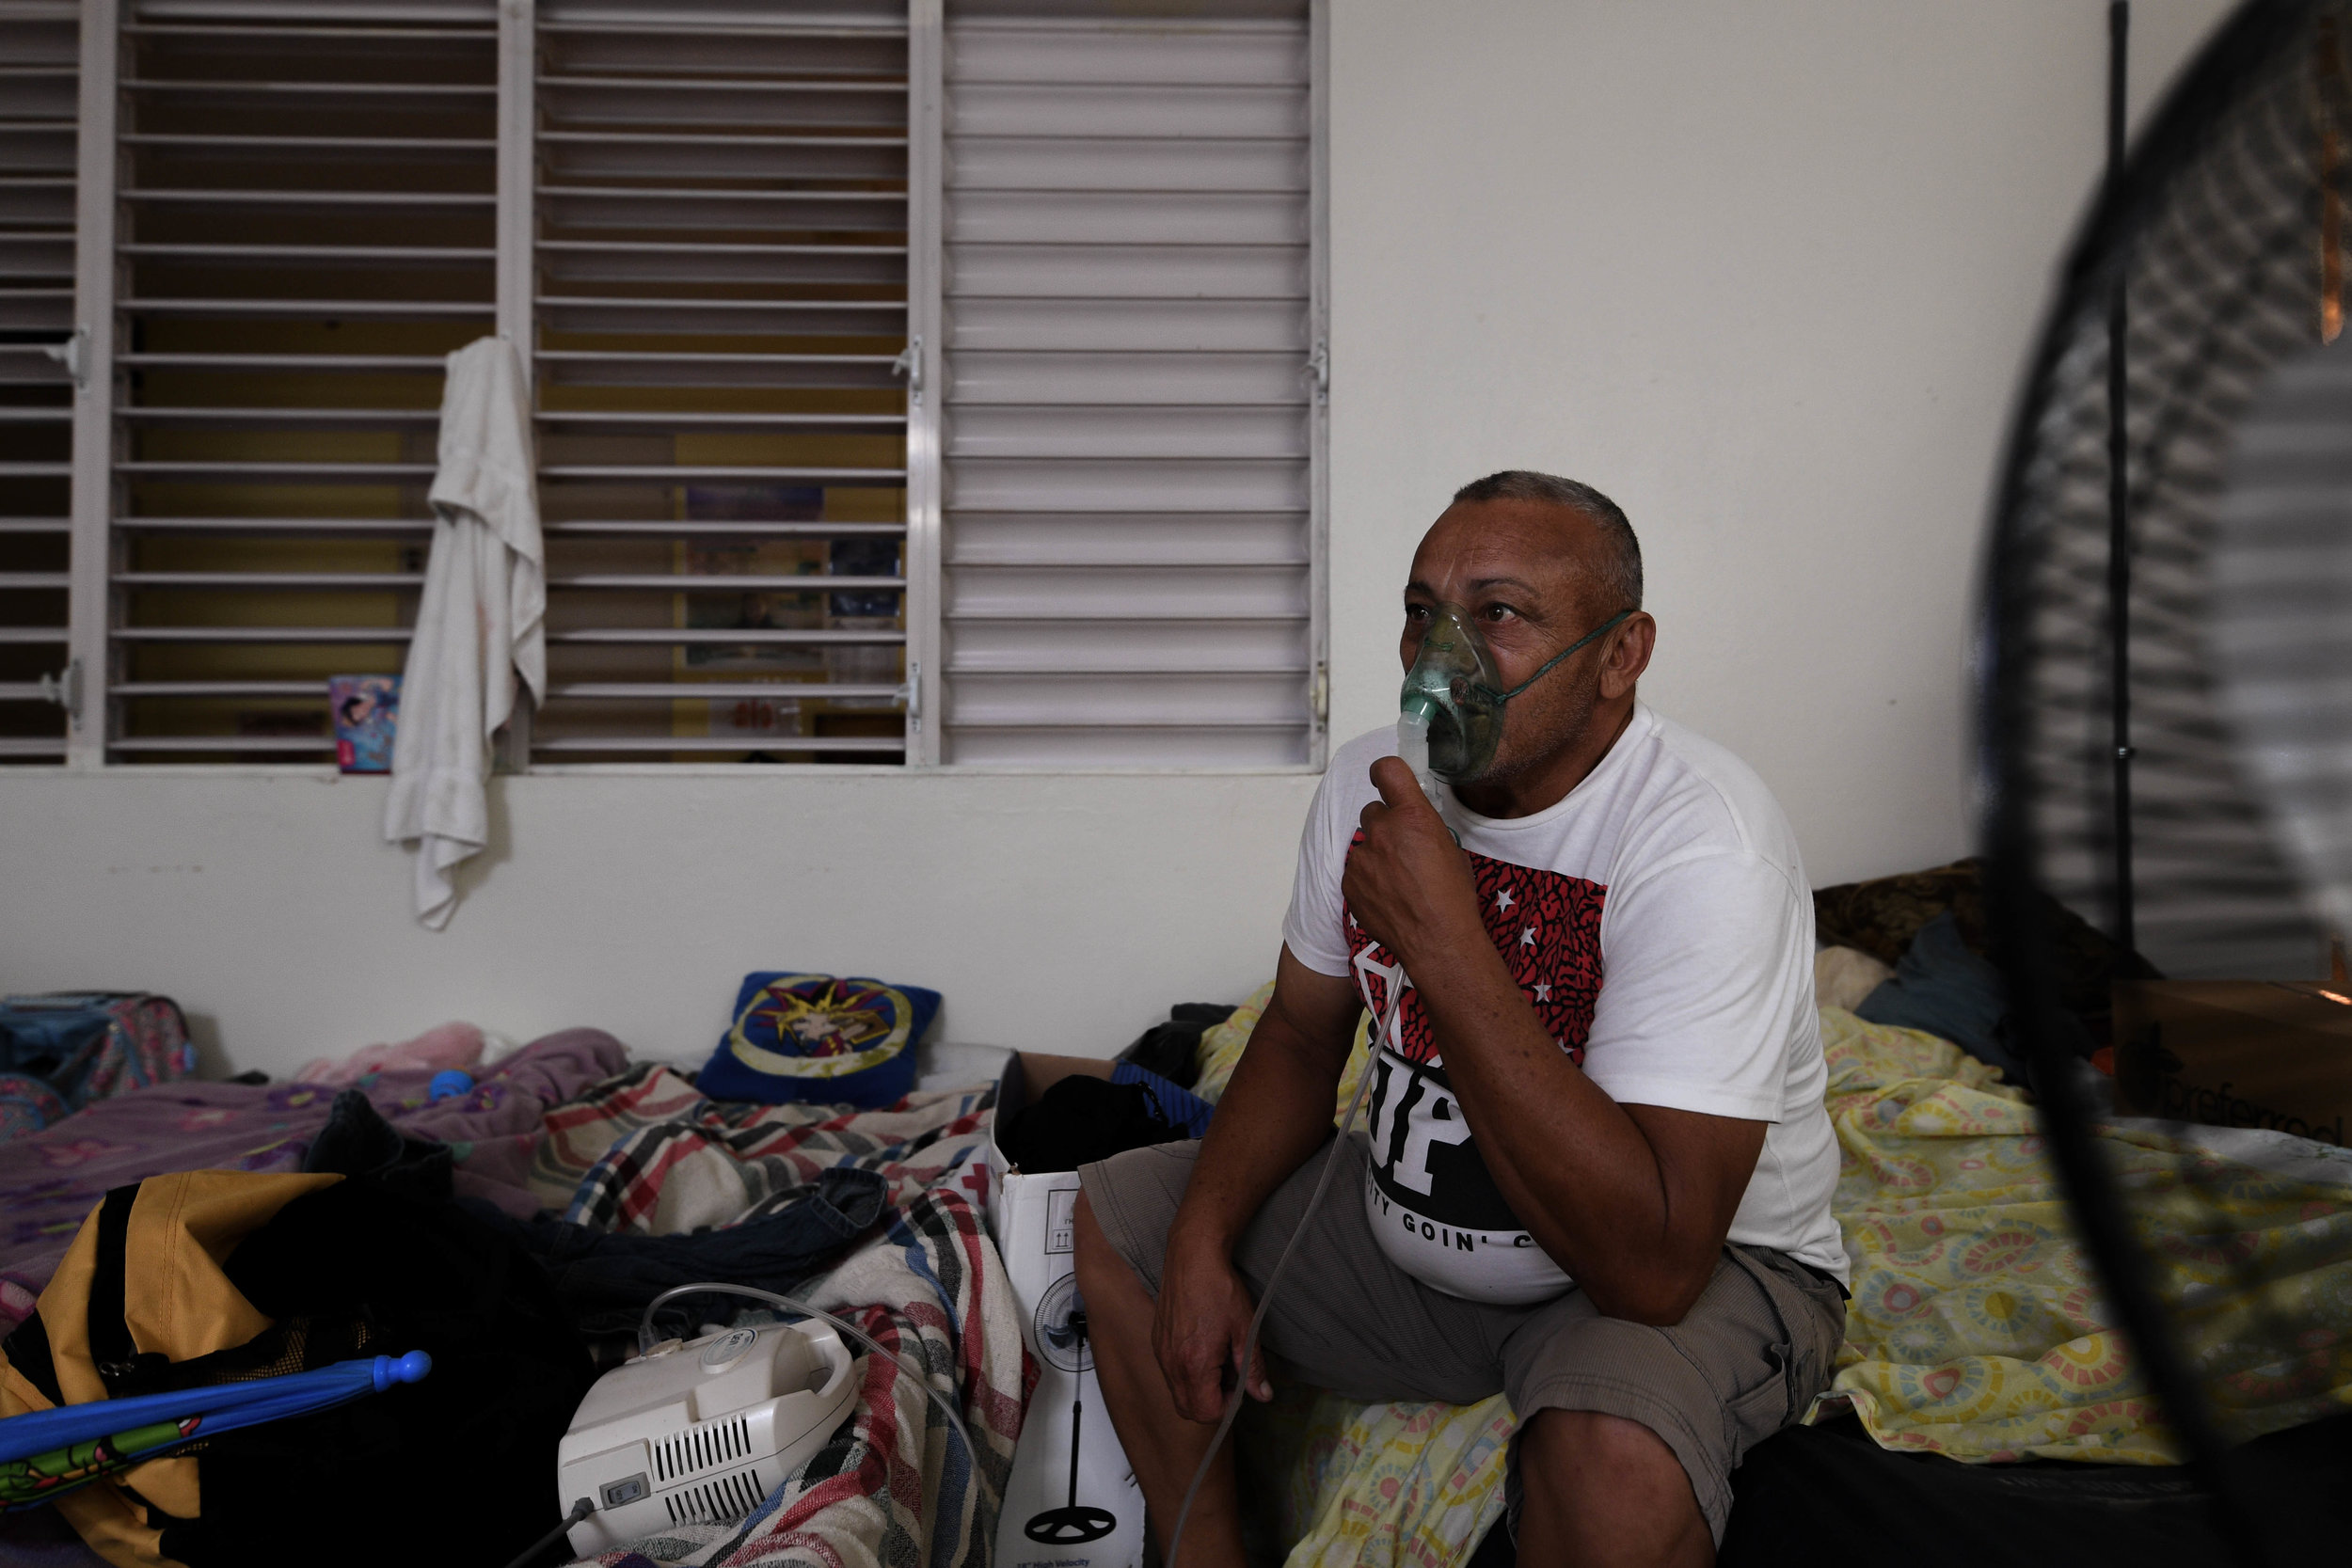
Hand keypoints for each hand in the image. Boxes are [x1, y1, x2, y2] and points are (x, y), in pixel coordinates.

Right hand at [1151, 1232, 1271, 1422]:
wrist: (1192, 1257)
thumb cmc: (1219, 1288)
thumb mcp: (1245, 1328)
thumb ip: (1252, 1368)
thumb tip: (1263, 1395)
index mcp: (1194, 1364)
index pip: (1207, 1412)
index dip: (1228, 1405)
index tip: (1239, 1385)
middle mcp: (1172, 1363)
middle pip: (1189, 1409)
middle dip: (1212, 1403)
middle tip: (1230, 1377)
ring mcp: (1161, 1353)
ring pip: (1178, 1393)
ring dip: (1200, 1389)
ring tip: (1218, 1359)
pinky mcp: (1157, 1342)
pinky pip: (1170, 1374)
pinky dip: (1188, 1374)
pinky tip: (1204, 1349)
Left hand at [1342, 756, 1482, 965]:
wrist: (1437, 941)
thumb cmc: (1454, 897)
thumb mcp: (1450, 848)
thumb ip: (1425, 827)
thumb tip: (1414, 825)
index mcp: (1413, 816)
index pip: (1386, 769)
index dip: (1385, 772)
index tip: (1386, 779)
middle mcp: (1383, 831)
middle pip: (1373, 811)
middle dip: (1386, 825)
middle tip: (1403, 849)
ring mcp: (1362, 858)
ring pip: (1365, 844)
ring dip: (1377, 855)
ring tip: (1399, 882)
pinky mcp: (1349, 883)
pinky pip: (1355, 871)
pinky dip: (1367, 880)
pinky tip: (1388, 897)